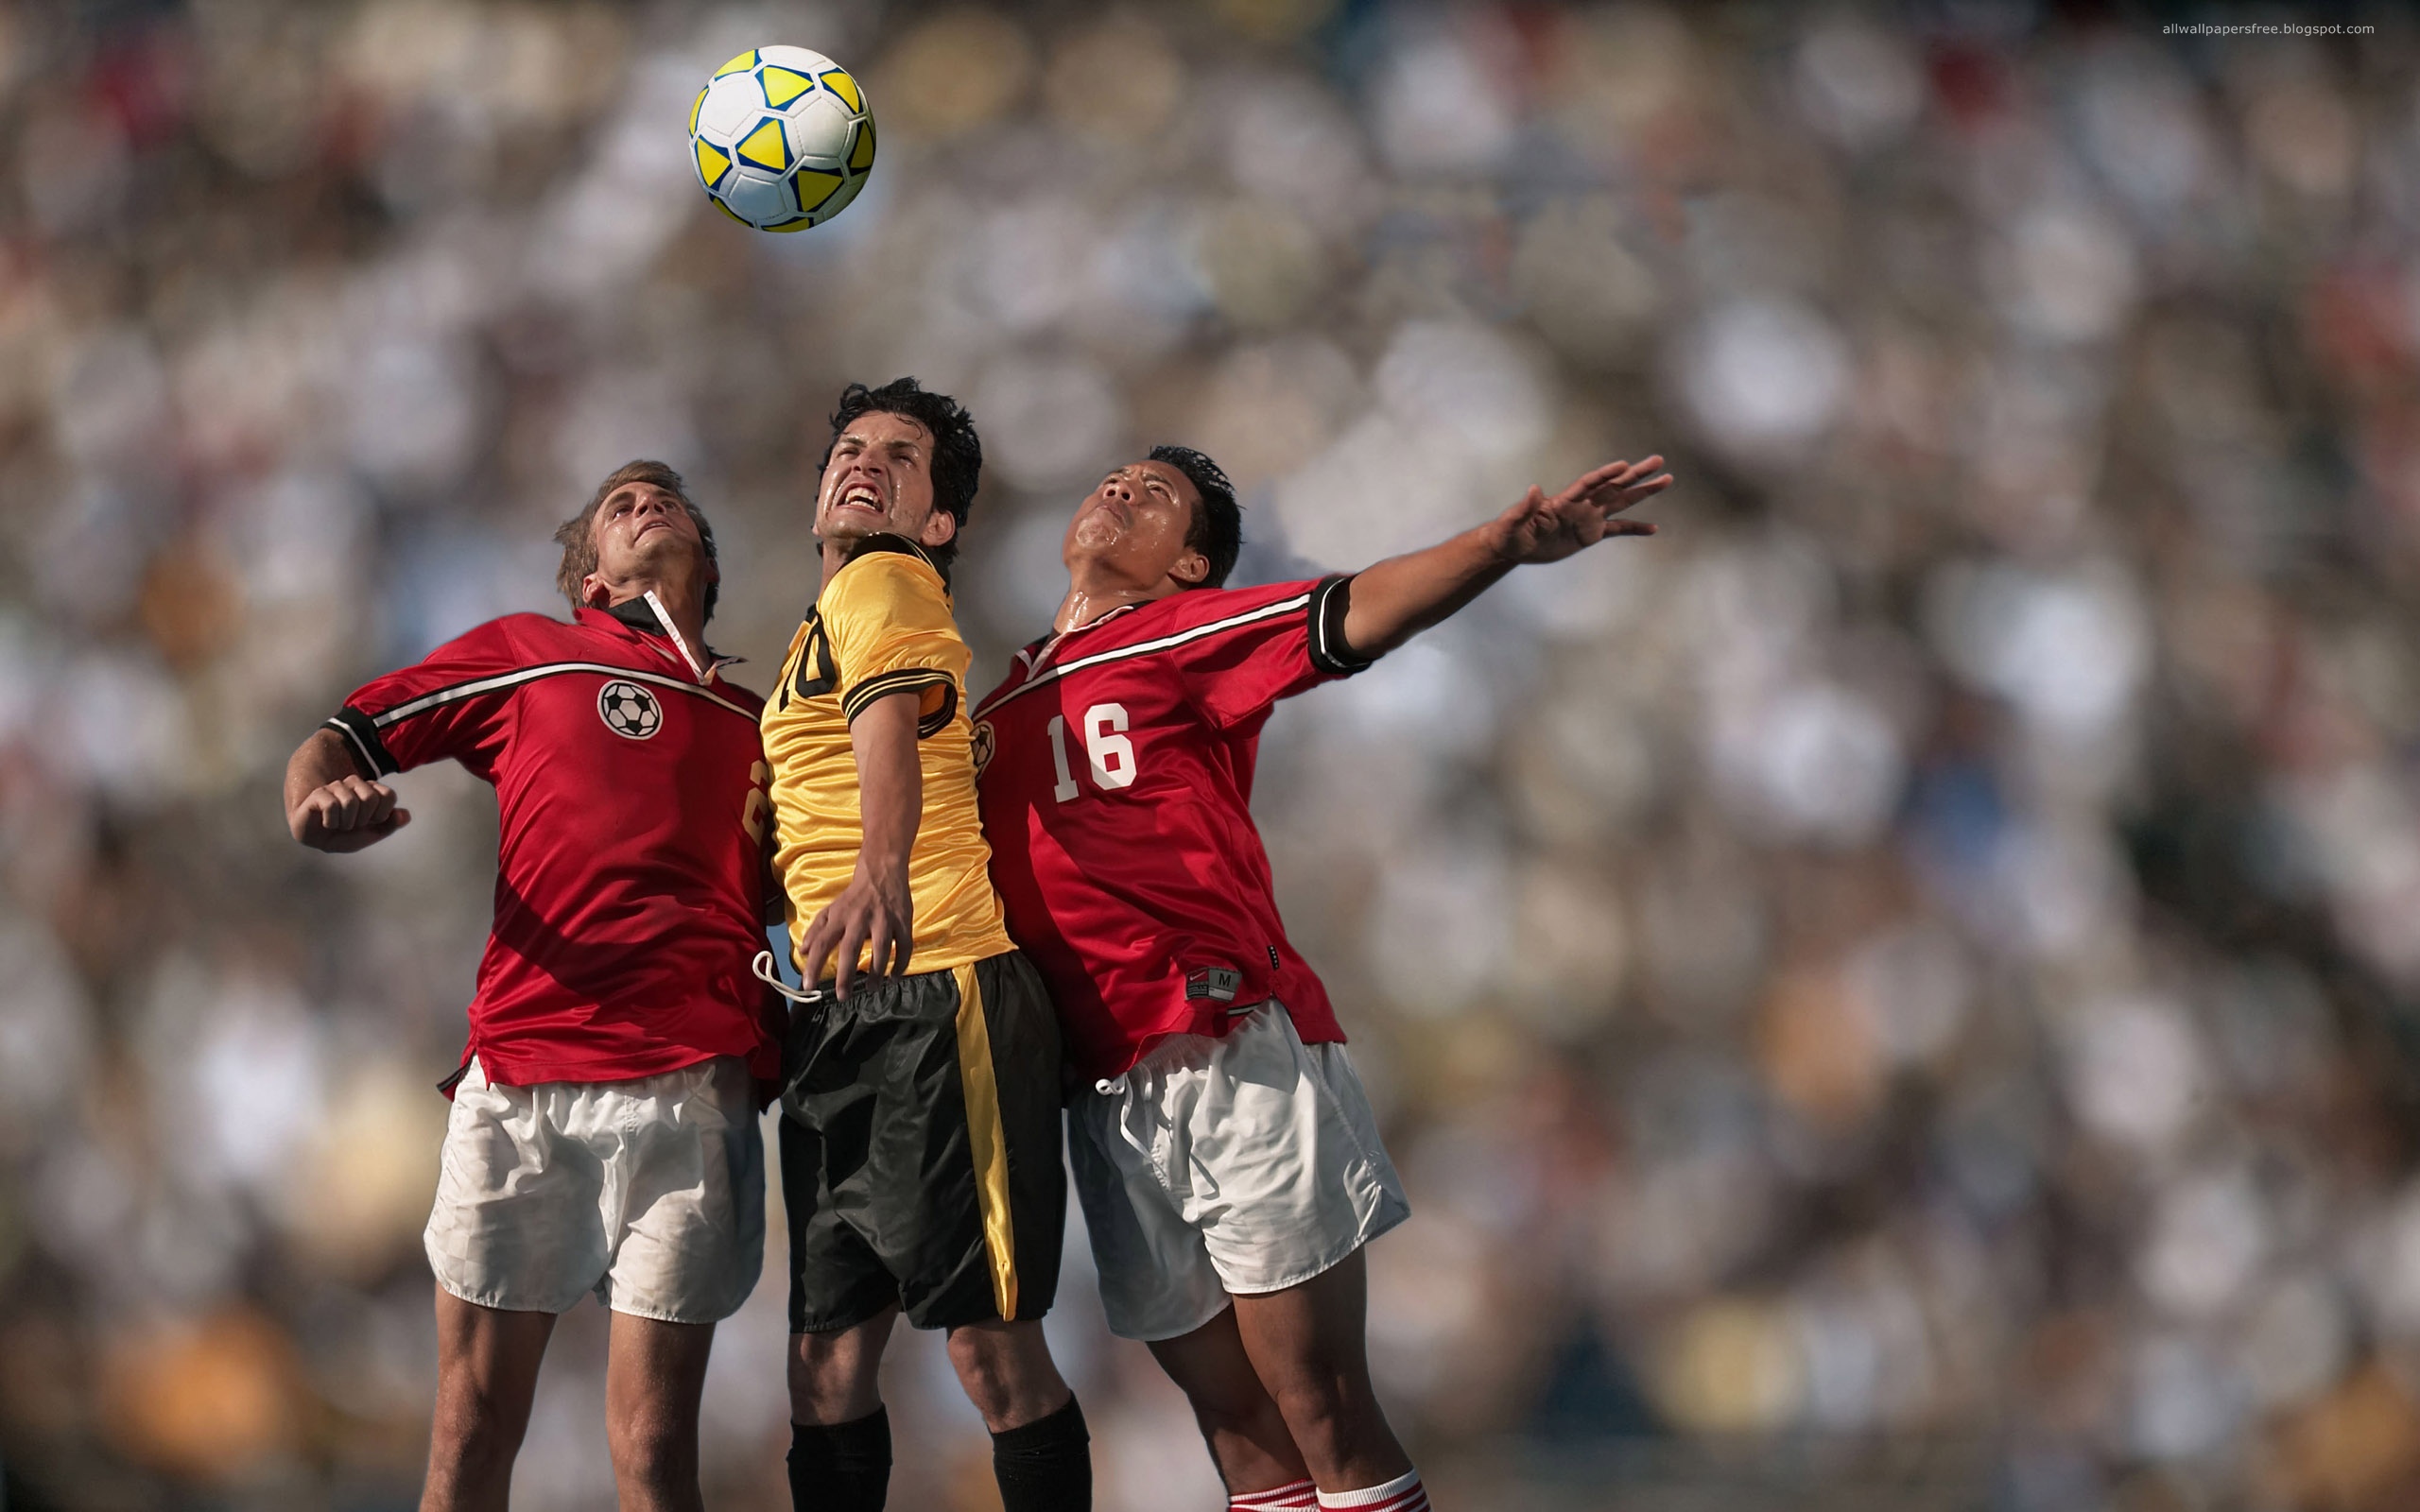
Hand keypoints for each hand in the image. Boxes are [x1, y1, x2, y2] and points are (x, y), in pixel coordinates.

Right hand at [291, 775, 410, 851]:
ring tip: (339, 825)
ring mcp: (337, 787)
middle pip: (371, 797)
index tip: (371, 822)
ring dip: (346, 823)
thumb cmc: (343, 835)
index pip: (389, 795)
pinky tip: (328, 823)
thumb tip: (405, 815)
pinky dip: (331, 821)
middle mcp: (355, 785)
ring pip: (350, 801)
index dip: (382, 814)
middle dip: (363, 820)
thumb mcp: (370, 834)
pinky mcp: (319, 793)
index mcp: (371, 791)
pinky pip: (331, 805)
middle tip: (352, 825)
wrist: (316, 839)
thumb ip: (389, 825)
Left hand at [798, 863, 912, 999]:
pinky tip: (894, 978)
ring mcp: (884, 920)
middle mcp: (860, 919)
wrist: (882, 871)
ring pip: (881, 949)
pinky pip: (904, 946)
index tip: (808, 985)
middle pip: (851, 949)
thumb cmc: (854, 896)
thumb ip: (816, 930)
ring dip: (876, 972)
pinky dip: (901, 964)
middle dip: (845, 975)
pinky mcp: (903, 921)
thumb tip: (802, 951)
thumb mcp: (831, 910)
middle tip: (842, 997)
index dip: (814, 964)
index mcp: (840, 917)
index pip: (823, 943)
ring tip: (871, 989)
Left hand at [1491, 455, 1671, 564]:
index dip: (1606, 474)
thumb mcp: (1513, 523)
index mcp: (1565, 500)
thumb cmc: (1510, 532)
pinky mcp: (1590, 534)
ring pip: (1621, 502)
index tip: (1624, 466)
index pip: (1590, 483)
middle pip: (1613, 486)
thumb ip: (1525, 507)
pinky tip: (1653, 529)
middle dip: (1635, 474)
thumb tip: (1533, 489)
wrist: (1513, 546)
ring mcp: (1588, 518)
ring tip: (1666, 481)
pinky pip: (1617, 529)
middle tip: (1658, 461)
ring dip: (1643, 492)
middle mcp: (1581, 505)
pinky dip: (1634, 528)